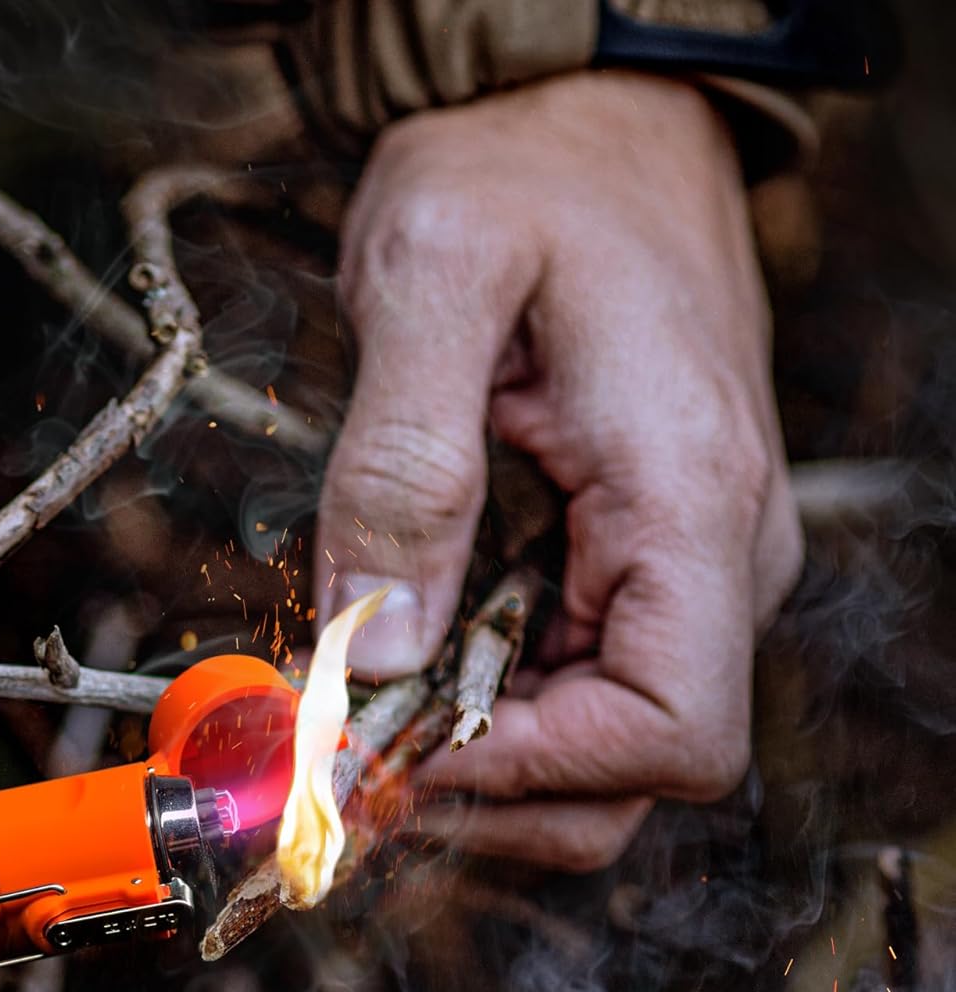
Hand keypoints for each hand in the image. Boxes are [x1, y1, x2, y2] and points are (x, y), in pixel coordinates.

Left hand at [316, 72, 802, 870]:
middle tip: (356, 744)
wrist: (590, 123)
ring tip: (368, 697)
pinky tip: (410, 655)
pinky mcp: (639, 560)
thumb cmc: (524, 171)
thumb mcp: (434, 276)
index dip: (528, 773)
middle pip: (633, 774)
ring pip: (601, 748)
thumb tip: (382, 654)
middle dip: (488, 786)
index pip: (668, 732)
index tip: (399, 748)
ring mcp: (684, 565)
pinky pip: (578, 683)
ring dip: (476, 754)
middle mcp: (717, 554)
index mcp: (688, 500)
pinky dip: (487, 703)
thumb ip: (403, 469)